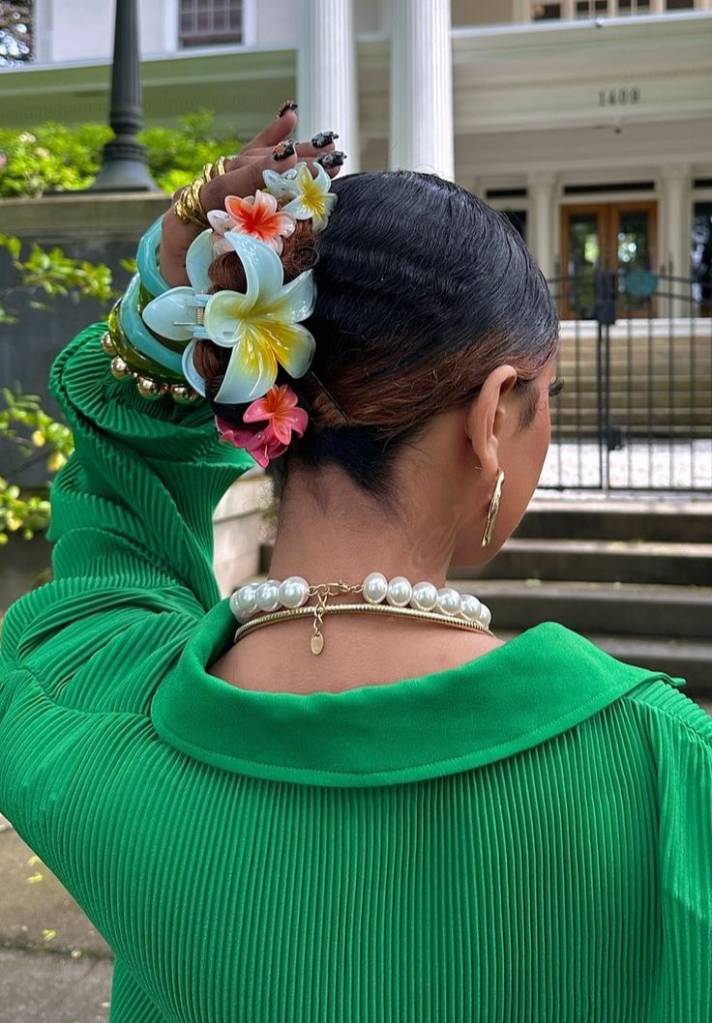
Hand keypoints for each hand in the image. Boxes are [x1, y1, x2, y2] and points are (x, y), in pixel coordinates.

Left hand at [158, 107, 342, 285]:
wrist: (171, 274)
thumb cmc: (187, 286)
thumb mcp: (196, 287)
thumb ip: (219, 277)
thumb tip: (258, 272)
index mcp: (183, 217)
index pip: (221, 187)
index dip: (253, 174)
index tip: (285, 161)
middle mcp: (197, 192)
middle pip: (242, 168)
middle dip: (284, 164)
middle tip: (320, 162)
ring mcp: (211, 183)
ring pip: (251, 160)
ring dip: (291, 153)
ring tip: (329, 149)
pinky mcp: (224, 180)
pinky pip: (248, 154)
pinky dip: (270, 136)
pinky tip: (289, 115)